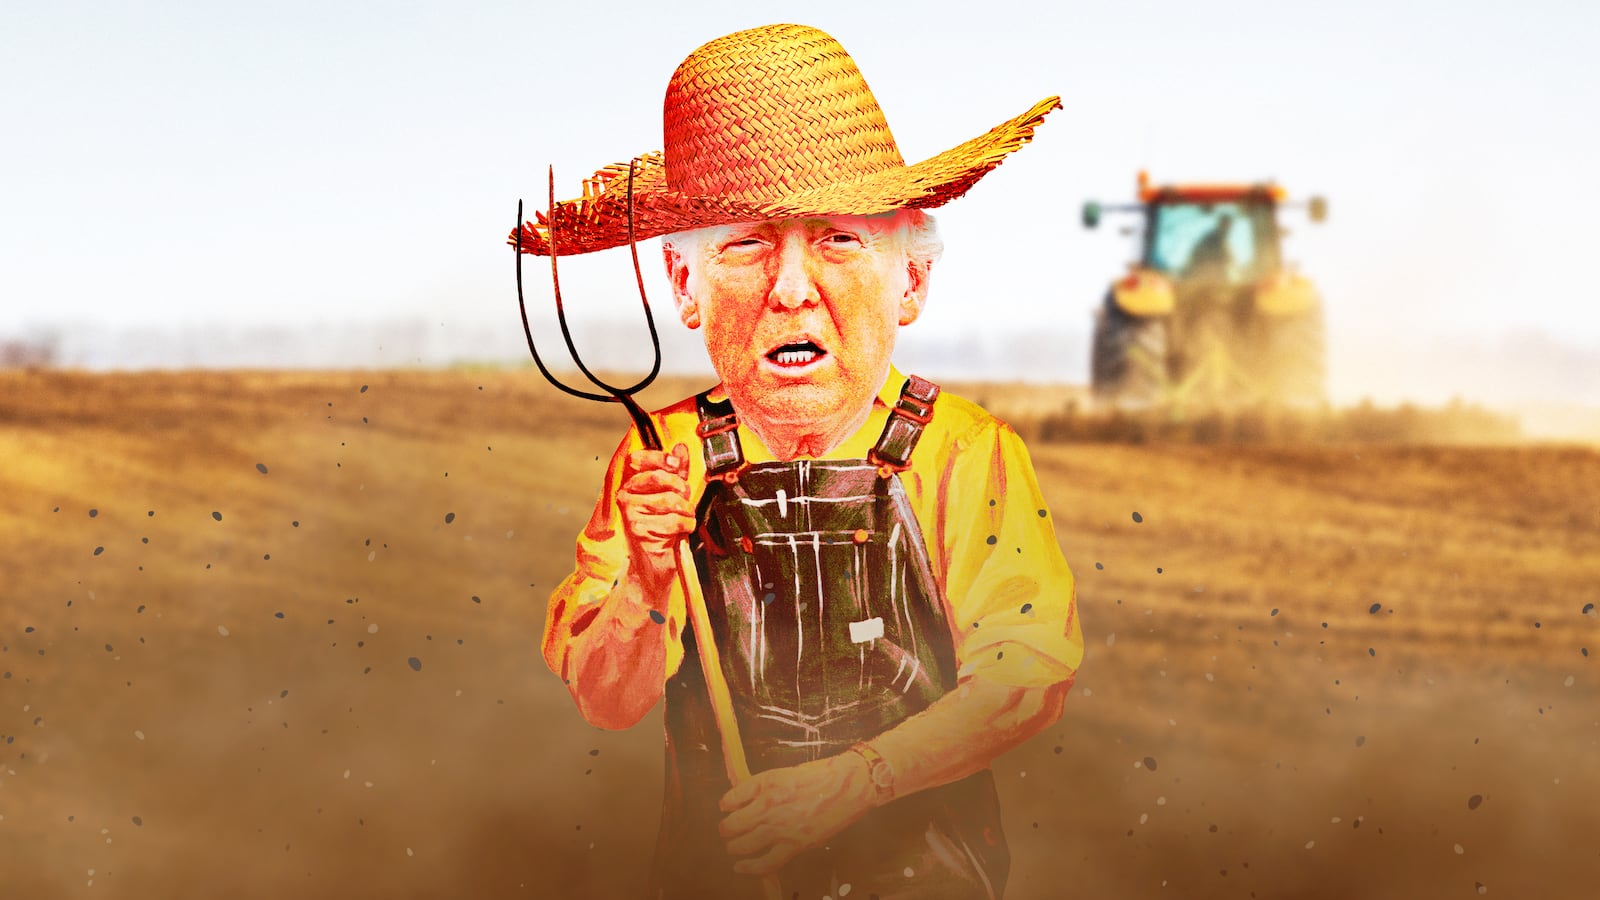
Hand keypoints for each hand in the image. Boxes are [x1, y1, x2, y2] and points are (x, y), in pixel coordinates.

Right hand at [618, 443, 693, 595]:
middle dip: (681, 487)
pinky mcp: (639, 530)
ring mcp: (630, 514)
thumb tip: (679, 448)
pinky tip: (682, 531)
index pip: (639, 460)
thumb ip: (675, 472)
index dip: (659, 458)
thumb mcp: (670, 496)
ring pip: (671, 500)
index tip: (674, 464)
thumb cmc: (661, 529)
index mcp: (630, 485)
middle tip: (685, 498)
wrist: (652, 564)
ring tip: (684, 517)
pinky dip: (686, 526)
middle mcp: (625, 497)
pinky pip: (674, 520)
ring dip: (687, 510)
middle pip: (659, 478)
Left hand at [717, 753, 873, 875]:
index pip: (730, 798)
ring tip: (733, 849)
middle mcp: (768, 805)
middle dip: (726, 830)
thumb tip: (749, 802)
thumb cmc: (821, 776)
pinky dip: (750, 868)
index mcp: (765, 783)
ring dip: (734, 848)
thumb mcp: (787, 773)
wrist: (848, 786)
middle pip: (732, 825)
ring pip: (743, 845)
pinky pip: (765, 863)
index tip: (726, 808)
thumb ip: (766, 788)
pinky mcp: (794, 844)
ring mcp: (780, 827)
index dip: (726, 805)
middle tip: (727, 832)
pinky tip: (741, 868)